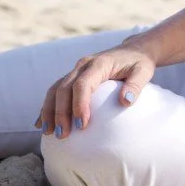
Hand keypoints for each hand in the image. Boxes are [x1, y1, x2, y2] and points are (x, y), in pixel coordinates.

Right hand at [34, 44, 155, 139]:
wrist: (133, 50)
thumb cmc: (139, 63)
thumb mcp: (144, 71)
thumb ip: (136, 85)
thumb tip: (126, 101)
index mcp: (99, 64)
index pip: (83, 84)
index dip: (79, 104)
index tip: (81, 125)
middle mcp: (83, 65)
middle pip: (64, 88)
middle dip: (60, 112)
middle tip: (62, 135)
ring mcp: (76, 70)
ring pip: (55, 89)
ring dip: (49, 111)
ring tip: (48, 132)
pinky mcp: (73, 77)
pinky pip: (55, 91)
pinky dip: (47, 106)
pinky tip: (40, 123)